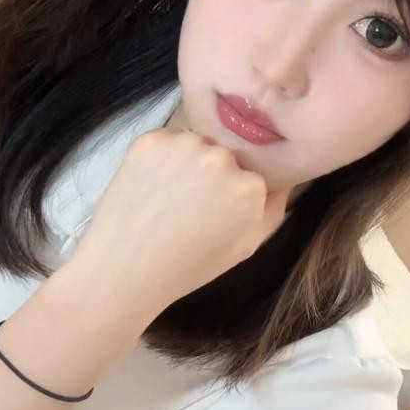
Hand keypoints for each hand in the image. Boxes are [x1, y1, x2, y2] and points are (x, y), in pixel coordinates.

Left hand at [68, 129, 289, 326]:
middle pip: (226, 155)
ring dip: (188, 162)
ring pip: (196, 144)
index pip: (252, 175)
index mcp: (249, 187)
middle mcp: (221, 157)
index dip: (234, 195)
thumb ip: (273, 210)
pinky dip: (161, 158)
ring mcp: (184, 144)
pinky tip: (151, 187)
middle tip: (189, 207)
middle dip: (214, 174)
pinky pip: (167, 140)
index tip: (216, 215)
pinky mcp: (150, 140)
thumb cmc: (188, 266)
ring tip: (168, 197)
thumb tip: (284, 179)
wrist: (125, 269)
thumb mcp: (245, 248)